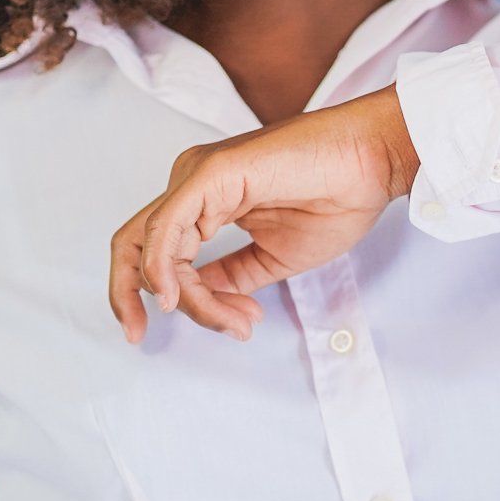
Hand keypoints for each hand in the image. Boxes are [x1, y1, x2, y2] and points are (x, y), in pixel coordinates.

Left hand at [108, 88, 420, 342]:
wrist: (374, 164)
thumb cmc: (338, 199)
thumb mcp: (272, 257)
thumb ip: (229, 277)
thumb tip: (195, 299)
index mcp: (205, 199)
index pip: (159, 253)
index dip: (168, 300)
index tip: (221, 330)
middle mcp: (192, 184)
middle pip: (134, 247)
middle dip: (125, 297)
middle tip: (137, 336)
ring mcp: (197, 176)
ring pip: (154, 248)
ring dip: (186, 298)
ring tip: (233, 321)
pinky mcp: (210, 174)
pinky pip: (166, 227)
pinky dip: (163, 267)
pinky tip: (176, 297)